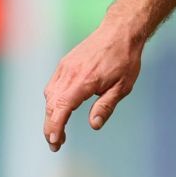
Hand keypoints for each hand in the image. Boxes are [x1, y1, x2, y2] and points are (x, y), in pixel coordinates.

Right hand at [43, 18, 143, 150]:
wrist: (120, 31)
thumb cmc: (125, 59)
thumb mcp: (122, 87)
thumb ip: (106, 106)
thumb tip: (94, 125)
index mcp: (84, 81)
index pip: (62, 108)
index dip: (55, 126)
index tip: (54, 141)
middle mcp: (69, 74)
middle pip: (52, 105)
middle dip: (50, 127)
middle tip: (55, 145)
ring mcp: (65, 68)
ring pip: (50, 96)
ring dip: (51, 115)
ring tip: (58, 132)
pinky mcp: (65, 64)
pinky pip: (53, 86)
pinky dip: (53, 101)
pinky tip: (60, 110)